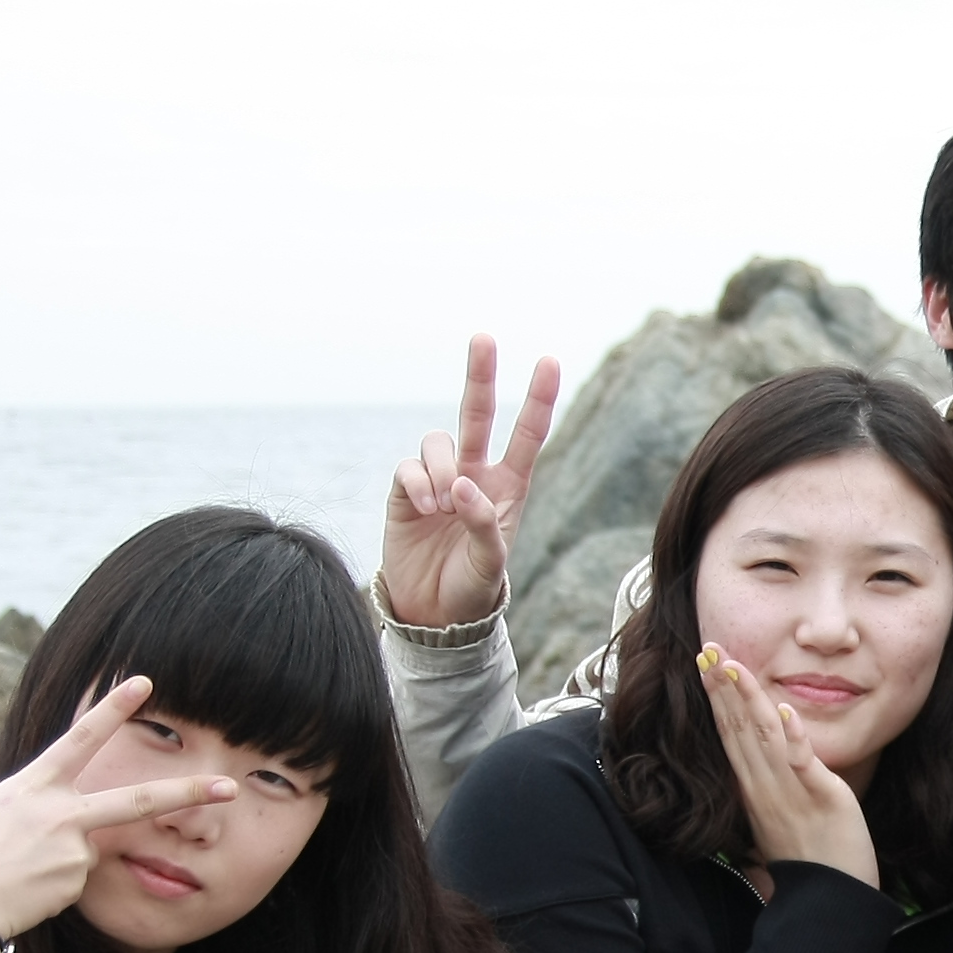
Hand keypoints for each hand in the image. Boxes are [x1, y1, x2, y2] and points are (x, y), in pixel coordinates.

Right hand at [0, 674, 237, 942]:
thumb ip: (38, 808)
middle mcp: (58, 811)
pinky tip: (23, 890)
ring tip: (16, 873)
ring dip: (58, 862)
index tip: (144, 682)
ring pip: (89, 848)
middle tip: (229, 787)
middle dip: (187, 793)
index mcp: (31, 785)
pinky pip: (75, 878)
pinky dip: (53, 884)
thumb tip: (72, 827)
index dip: (113, 709)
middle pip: (137, 801)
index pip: (80, 738)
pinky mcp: (75, 881)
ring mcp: (72, 848)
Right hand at [380, 337, 560, 628]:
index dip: (538, 399)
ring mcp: (438, 480)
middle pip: (478, 415)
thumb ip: (483, 524)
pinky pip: (409, 467)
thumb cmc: (472, 589)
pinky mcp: (404, 492)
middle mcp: (474, 475)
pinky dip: (417, 482)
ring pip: (439, 441)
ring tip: (444, 504)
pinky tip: (424, 506)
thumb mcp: (489, 562)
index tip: (548, 361)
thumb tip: (462, 486)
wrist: (432, 615)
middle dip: (480, 375)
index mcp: (508, 488)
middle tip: (484, 337)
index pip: (526, 436)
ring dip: (442, 467)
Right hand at [699, 645, 878, 887]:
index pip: (729, 736)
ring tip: (733, 665)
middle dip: (722, 688)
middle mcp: (764, 788)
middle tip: (707, 648)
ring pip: (763, 738)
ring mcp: (790, 792)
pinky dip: (792, 735)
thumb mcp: (778, 821)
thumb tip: (752, 777)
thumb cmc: (810, 863)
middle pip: (737, 730)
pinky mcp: (822, 798)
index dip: (717, 698)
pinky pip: (802, 762)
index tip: (705, 663)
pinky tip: (781, 708)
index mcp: (753, 791)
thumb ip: (766, 794)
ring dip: (747, 700)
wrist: (831, 901)